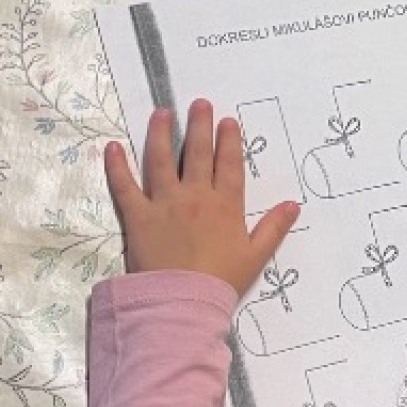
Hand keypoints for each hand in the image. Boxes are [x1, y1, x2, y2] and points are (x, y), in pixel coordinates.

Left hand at [105, 101, 299, 294]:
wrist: (183, 302)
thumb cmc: (221, 280)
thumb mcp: (255, 256)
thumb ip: (273, 228)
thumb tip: (294, 205)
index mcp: (225, 205)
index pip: (228, 164)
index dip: (229, 141)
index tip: (227, 121)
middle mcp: (195, 196)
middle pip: (196, 153)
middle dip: (198, 125)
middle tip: (199, 104)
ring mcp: (164, 203)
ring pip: (160, 160)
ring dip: (160, 133)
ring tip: (161, 113)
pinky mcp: (137, 216)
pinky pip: (124, 187)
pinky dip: (117, 167)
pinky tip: (113, 147)